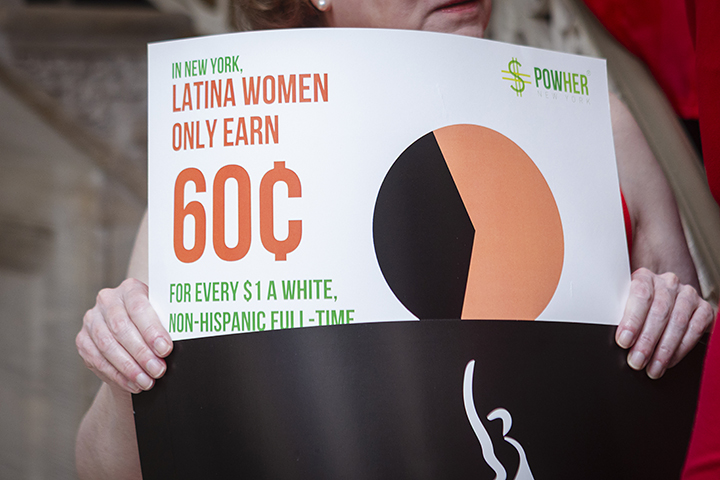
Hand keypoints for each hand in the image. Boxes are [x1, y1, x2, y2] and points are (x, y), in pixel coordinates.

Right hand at [76, 278, 171, 392]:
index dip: (152, 330)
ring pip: (108, 346)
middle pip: (122, 328)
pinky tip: (133, 383)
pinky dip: (118, 375)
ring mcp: (92, 320)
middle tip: (158, 370)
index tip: (165, 349)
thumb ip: (166, 325)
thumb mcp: (161, 318)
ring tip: (147, 381)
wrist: (132, 333)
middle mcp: (107, 301)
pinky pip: (98, 360)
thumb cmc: (152, 324)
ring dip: (130, 367)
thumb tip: (173, 344)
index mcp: (130, 289)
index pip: (139, 307)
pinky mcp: (83, 340)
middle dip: (142, 353)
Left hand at [616, 268, 714, 378]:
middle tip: (637, 361)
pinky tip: (669, 361)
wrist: (665, 299)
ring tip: (653, 367)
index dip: (632, 320)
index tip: (624, 341)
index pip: (640, 295)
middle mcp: (668, 283)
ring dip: (664, 350)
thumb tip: (618, 340)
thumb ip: (621, 315)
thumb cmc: (640, 306)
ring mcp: (688, 295)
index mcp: (645, 278)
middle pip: (659, 312)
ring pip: (677, 322)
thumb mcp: (625, 305)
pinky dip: (681, 349)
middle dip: (647, 341)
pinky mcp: (704, 309)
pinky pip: (694, 330)